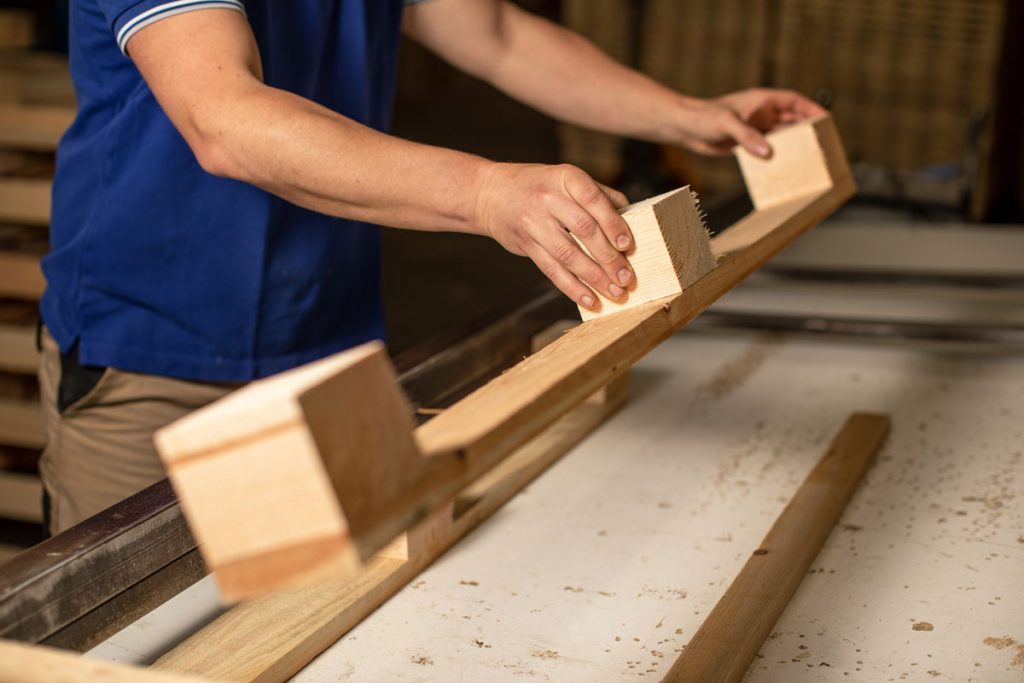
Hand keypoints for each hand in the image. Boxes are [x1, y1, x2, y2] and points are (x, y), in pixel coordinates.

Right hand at [475, 163, 634, 309]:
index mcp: (566, 177)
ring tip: (614, 292)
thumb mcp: (565, 179)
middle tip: (626, 277)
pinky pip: (552, 270)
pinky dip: (572, 287)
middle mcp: (549, 199)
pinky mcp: (526, 245)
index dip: (613, 224)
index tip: (628, 245)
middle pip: (584, 231)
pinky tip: (589, 300)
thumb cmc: (537, 186)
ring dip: (594, 277)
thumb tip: (631, 215)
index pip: (594, 200)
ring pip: (569, 255)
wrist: (489, 193)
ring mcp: (534, 223)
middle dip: (608, 257)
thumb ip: (597, 194)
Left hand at [676, 88, 825, 158]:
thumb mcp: (727, 124)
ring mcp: (755, 128)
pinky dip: (777, 155)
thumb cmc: (703, 117)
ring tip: (808, 157)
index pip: (793, 101)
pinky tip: (785, 166)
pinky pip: (767, 148)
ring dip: (793, 144)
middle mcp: (761, 113)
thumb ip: (747, 137)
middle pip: (792, 119)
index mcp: (761, 101)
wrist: (684, 128)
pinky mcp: (746, 142)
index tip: (825, 119)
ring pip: (781, 135)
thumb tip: (768, 153)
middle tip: (822, 143)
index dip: (811, 108)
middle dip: (807, 129)